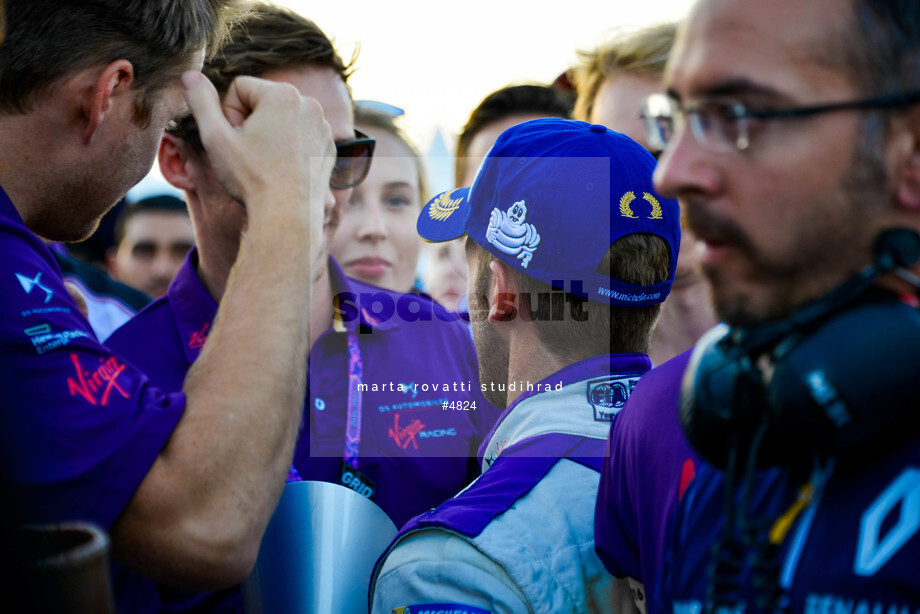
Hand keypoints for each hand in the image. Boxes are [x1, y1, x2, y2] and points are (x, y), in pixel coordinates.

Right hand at [180, 71, 334, 232]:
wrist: (288, 216)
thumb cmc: (251, 178)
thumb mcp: (215, 138)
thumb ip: (200, 101)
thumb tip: (189, 74)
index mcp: (283, 94)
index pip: (240, 88)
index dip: (228, 115)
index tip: (235, 141)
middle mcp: (309, 104)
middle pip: (262, 103)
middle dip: (250, 124)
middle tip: (250, 155)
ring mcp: (323, 126)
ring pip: (281, 120)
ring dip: (269, 136)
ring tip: (267, 164)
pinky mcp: (329, 147)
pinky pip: (300, 136)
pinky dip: (289, 148)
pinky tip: (283, 171)